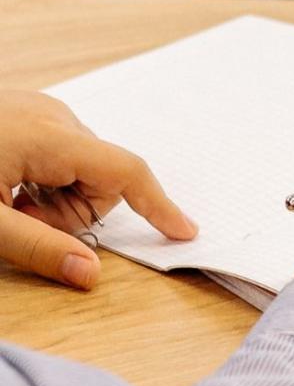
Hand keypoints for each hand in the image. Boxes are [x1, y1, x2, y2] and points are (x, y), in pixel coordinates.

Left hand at [0, 91, 197, 288]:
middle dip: (75, 211)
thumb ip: (39, 249)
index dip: (158, 206)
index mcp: (51, 137)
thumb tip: (90, 275)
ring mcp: (35, 110)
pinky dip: (39, 180)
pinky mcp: (20, 112)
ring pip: (77, 167)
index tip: (183, 232)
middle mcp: (53, 116)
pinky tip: (2, 186)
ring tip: (4, 202)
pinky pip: (55, 153)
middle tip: (23, 222)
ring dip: (54, 197)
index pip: (126, 172)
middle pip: (101, 176)